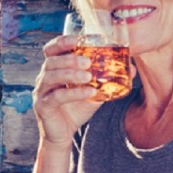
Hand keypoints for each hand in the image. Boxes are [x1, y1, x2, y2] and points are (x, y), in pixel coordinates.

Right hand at [32, 35, 101, 150]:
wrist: (65, 133)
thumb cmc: (76, 108)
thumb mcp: (94, 91)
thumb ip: (107, 79)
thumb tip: (131, 68)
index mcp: (54, 68)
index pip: (52, 49)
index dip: (62, 42)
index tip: (78, 39)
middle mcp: (44, 77)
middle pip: (51, 61)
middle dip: (69, 59)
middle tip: (88, 62)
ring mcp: (41, 91)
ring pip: (51, 77)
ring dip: (70, 74)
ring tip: (88, 76)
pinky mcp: (42, 106)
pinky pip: (56, 97)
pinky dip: (73, 93)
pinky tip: (88, 92)